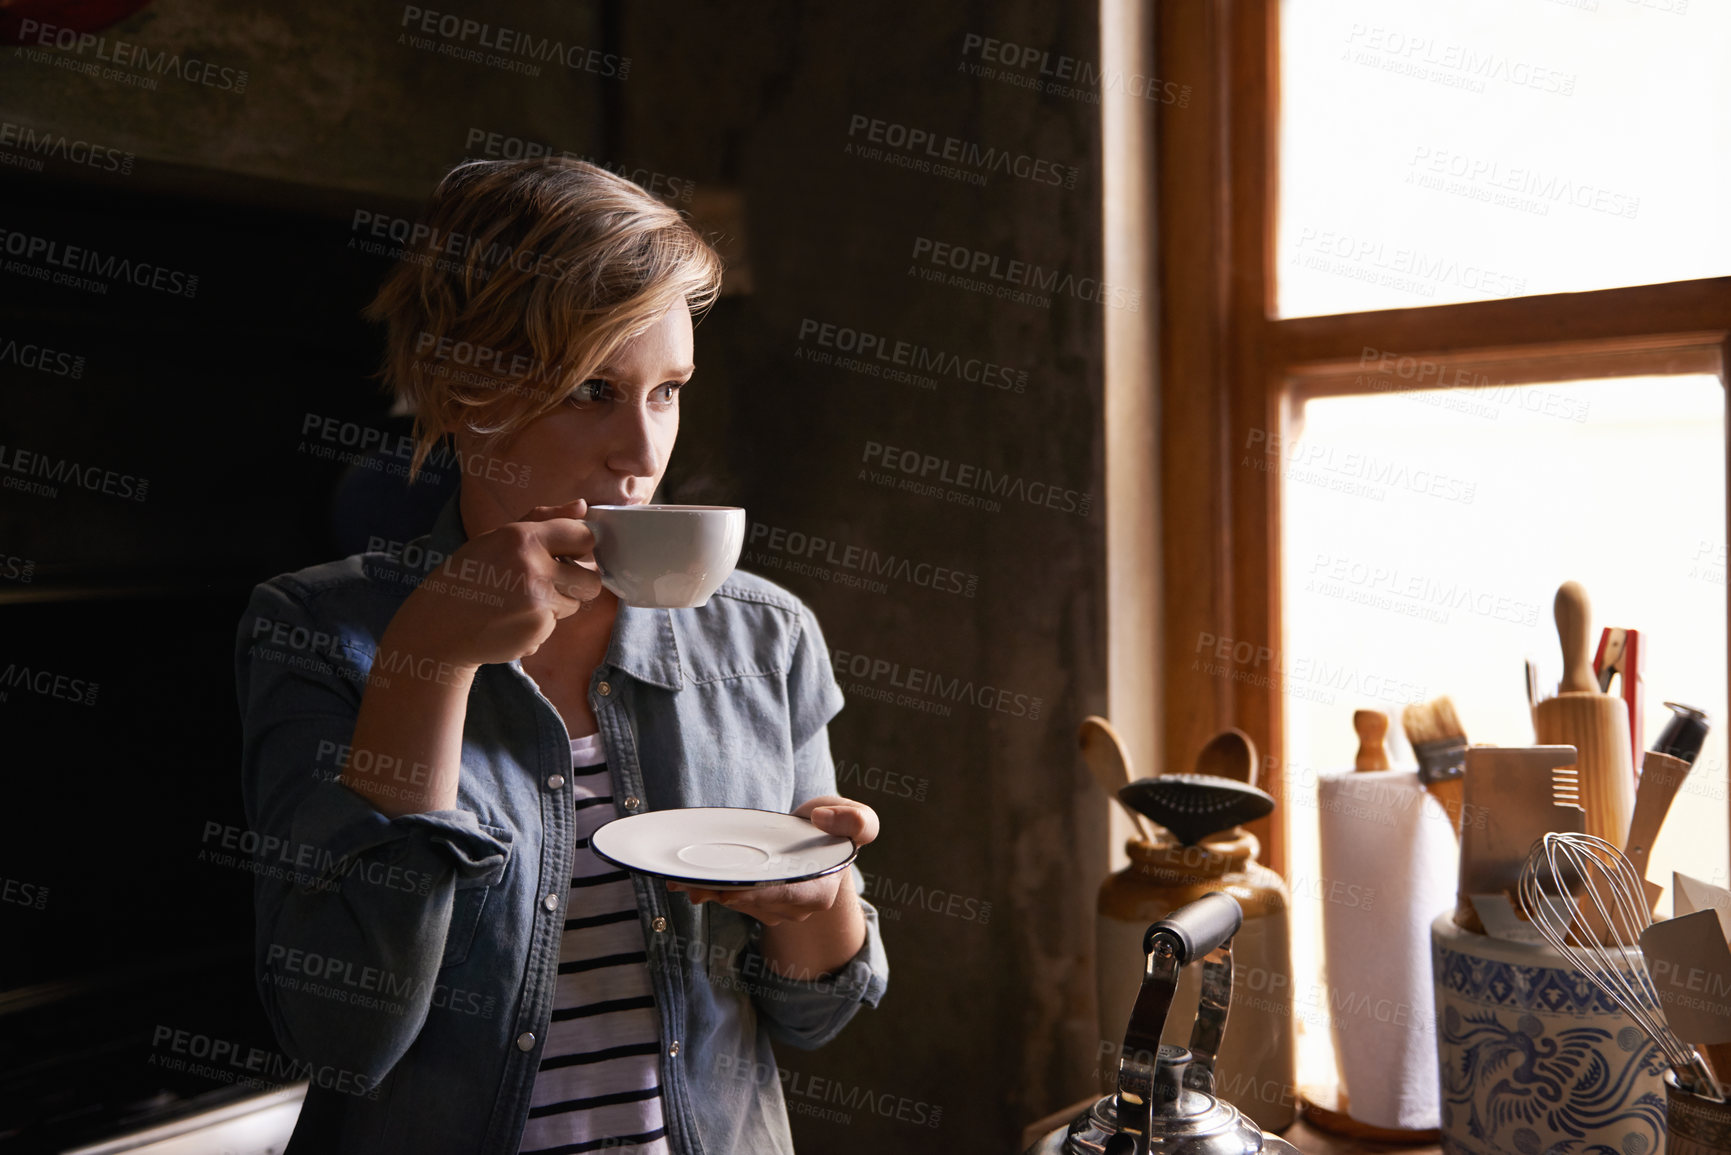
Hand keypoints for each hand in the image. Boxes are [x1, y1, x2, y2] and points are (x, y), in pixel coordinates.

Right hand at [388, 500, 603, 669]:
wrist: (440, 624)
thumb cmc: (470, 575)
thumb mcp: (499, 537)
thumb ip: (544, 519)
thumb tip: (582, 507)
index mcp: (524, 537)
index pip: (584, 536)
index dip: (582, 547)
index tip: (572, 553)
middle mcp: (534, 568)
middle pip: (592, 578)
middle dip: (578, 582)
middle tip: (553, 582)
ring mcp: (538, 603)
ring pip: (575, 604)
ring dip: (557, 604)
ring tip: (522, 600)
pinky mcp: (537, 631)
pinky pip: (555, 626)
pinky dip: (539, 624)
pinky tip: (512, 619)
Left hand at [666, 796, 878, 925]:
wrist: (820, 839)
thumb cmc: (837, 829)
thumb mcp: (859, 818)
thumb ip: (857, 820)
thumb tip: (823, 819)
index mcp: (821, 891)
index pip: (788, 897)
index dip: (760, 896)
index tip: (732, 890)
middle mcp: (796, 908)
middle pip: (756, 903)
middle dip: (723, 894)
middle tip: (692, 883)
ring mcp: (774, 910)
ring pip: (738, 903)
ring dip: (710, 892)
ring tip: (682, 880)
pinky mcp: (755, 904)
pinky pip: (730, 899)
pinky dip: (707, 890)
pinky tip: (684, 883)